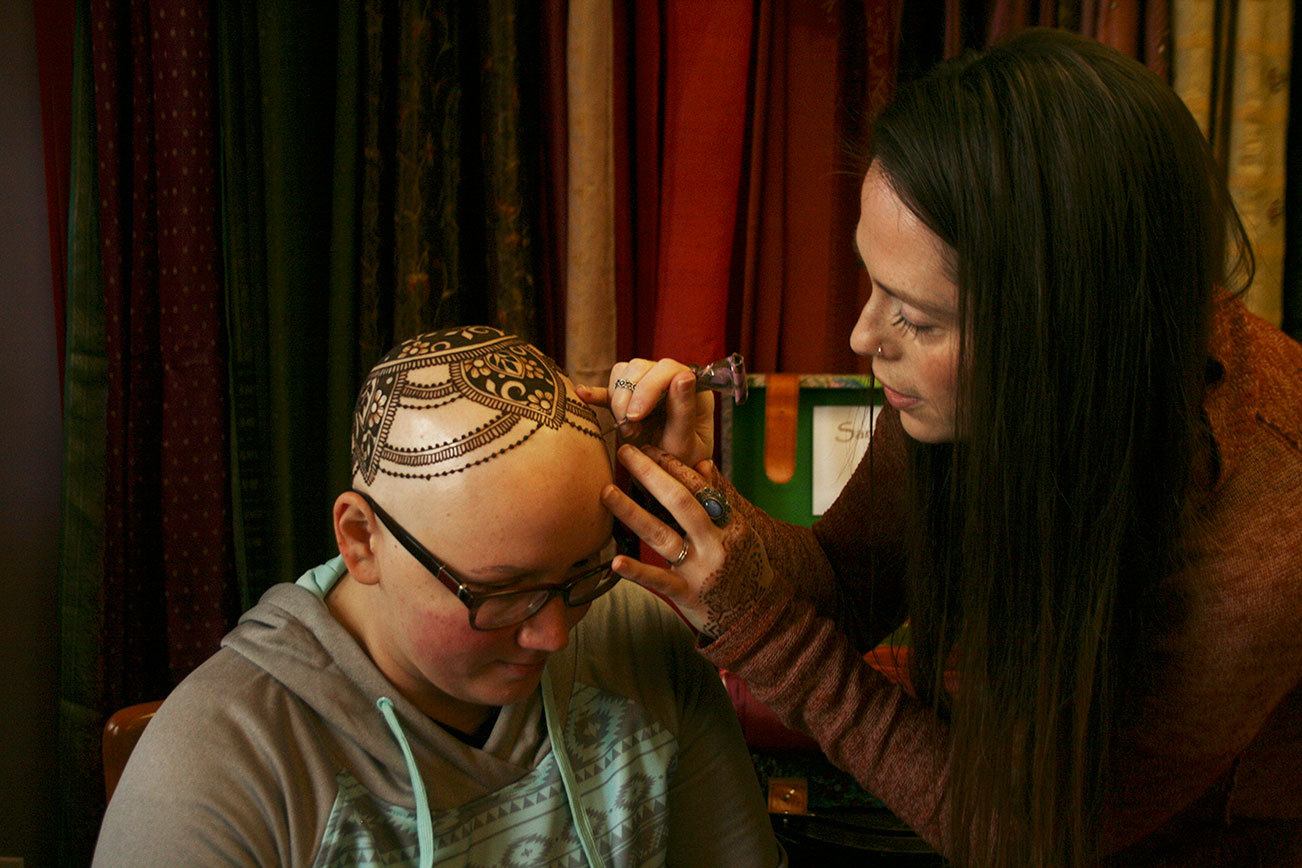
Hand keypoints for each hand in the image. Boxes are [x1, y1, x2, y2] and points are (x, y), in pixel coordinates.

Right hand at [576, 358, 714, 466]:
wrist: (668, 482)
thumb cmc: (683, 465)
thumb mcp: (685, 444)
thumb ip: (684, 410)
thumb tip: (684, 375)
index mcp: (693, 389)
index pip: (667, 368)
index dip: (647, 388)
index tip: (635, 417)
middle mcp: (671, 381)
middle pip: (641, 367)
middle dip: (629, 399)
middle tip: (630, 431)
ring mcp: (649, 387)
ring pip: (624, 373)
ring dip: (618, 402)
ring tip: (627, 431)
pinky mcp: (630, 399)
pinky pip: (610, 387)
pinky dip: (596, 392)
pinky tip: (582, 394)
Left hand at [602, 445, 771, 637]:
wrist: (759, 615)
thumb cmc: (745, 565)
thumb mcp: (741, 529)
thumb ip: (721, 498)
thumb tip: (702, 463)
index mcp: (730, 523)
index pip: (698, 487)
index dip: (671, 465)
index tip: (648, 448)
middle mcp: (716, 543)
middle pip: (679, 502)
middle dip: (650, 474)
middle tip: (625, 452)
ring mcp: (700, 570)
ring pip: (662, 536)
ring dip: (631, 512)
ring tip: (607, 492)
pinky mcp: (687, 596)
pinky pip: (659, 582)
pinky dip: (637, 571)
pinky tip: (616, 561)